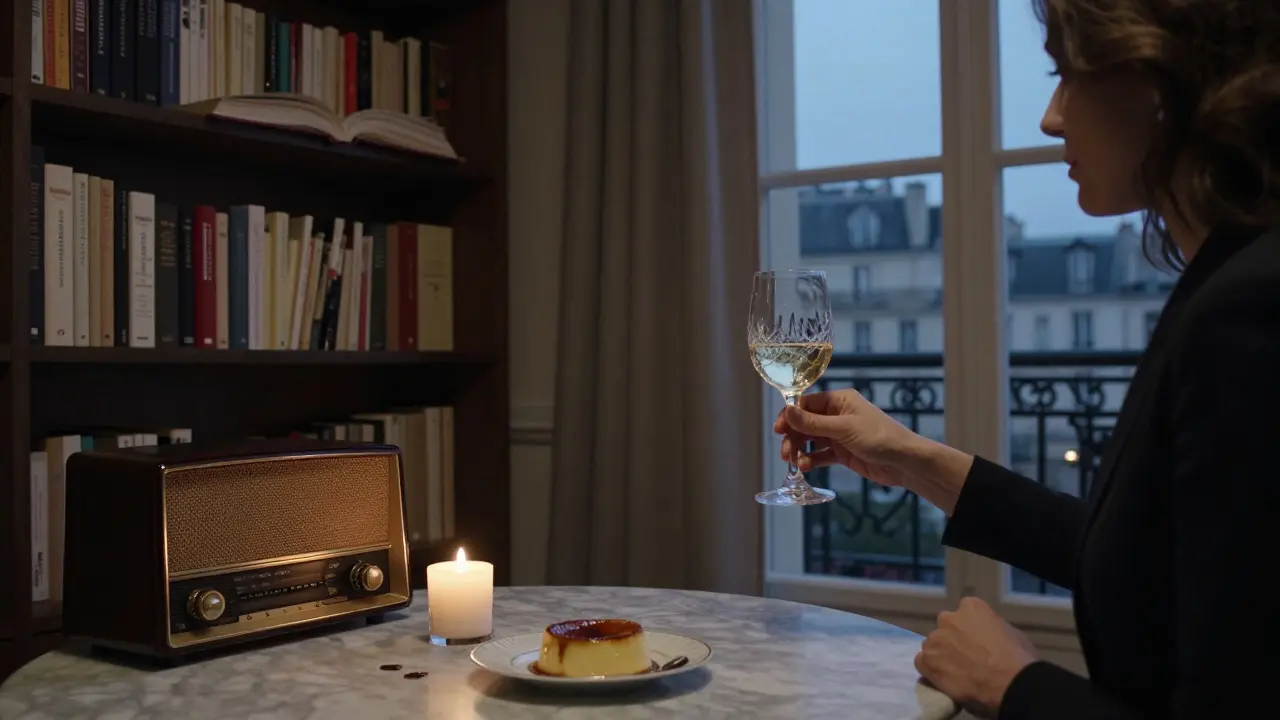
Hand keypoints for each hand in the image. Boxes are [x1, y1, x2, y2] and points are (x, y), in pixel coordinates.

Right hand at [772, 389, 920, 487]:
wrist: (904, 462)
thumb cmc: (878, 437)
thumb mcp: (843, 428)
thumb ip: (813, 423)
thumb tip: (787, 411)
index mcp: (839, 401)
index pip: (806, 403)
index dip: (790, 416)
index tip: (779, 430)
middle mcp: (837, 415)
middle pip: (806, 423)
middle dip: (794, 436)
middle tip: (786, 453)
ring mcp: (840, 434)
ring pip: (811, 440)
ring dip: (800, 450)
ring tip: (795, 462)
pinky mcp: (843, 453)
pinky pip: (821, 454)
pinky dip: (812, 460)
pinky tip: (806, 467)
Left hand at [915, 597, 1038, 716]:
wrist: (1010, 683)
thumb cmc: (1018, 658)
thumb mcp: (1010, 633)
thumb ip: (990, 629)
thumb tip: (986, 636)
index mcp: (971, 607)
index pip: (964, 612)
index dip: (970, 628)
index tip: (976, 641)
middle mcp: (948, 618)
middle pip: (946, 628)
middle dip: (953, 639)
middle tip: (965, 657)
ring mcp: (935, 639)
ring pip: (933, 646)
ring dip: (941, 655)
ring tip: (955, 672)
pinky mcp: (927, 661)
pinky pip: (922, 662)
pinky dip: (930, 670)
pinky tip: (942, 679)